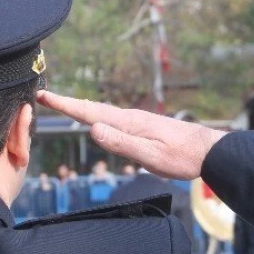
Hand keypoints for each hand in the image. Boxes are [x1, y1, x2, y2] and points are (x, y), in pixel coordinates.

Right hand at [37, 91, 226, 179]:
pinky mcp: (144, 127)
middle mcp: (130, 118)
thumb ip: (122, 143)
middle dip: (68, 103)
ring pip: (102, 112)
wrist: (209, 152)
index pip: (90, 112)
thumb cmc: (182, 157)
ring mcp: (137, 121)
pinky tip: (97, 120)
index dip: (65, 105)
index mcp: (128, 123)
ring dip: (81, 108)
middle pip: (92, 108)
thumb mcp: (150, 155)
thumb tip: (92, 129)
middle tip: (44, 96)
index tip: (44, 96)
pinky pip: (113, 119)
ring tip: (63, 105)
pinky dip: (97, 115)